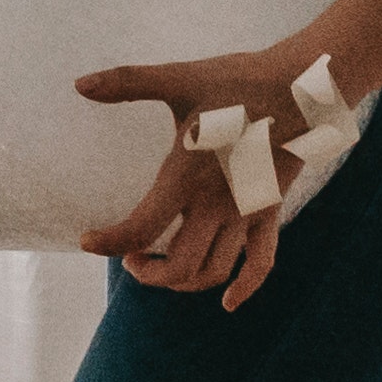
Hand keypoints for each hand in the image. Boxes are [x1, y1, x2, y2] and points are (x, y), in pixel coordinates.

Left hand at [74, 46, 323, 310]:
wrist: (302, 85)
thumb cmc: (237, 80)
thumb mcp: (179, 79)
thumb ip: (127, 82)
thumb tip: (79, 83)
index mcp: (186, 176)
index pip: (140, 228)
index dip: (109, 243)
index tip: (88, 241)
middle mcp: (215, 204)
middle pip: (178, 267)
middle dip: (148, 274)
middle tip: (129, 259)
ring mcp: (246, 212)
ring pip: (214, 271)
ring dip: (184, 282)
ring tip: (161, 267)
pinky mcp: (269, 210)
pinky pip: (261, 263)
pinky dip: (244, 288)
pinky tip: (227, 302)